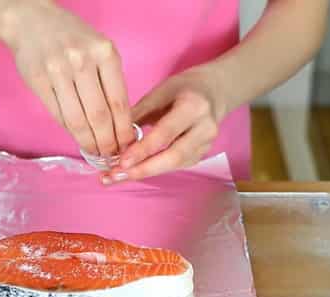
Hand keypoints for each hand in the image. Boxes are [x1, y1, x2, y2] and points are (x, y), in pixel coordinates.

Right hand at [0, 0, 133, 156]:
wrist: (32, 20)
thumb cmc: (73, 38)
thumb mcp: (100, 50)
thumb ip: (110, 81)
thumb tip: (120, 124)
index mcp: (105, 53)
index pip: (118, 102)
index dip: (123, 130)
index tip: (127, 146)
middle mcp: (82, 61)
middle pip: (99, 115)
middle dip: (107, 142)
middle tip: (111, 155)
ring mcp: (58, 71)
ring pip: (77, 119)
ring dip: (88, 141)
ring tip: (96, 152)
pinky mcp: (38, 81)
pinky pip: (58, 114)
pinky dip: (70, 131)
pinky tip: (78, 137)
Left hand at [101, 67, 225, 183]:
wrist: (215, 92)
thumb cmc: (184, 88)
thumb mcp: (160, 91)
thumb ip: (139, 113)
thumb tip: (114, 137)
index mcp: (194, 107)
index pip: (165, 133)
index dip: (143, 150)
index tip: (120, 162)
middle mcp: (205, 128)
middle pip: (173, 157)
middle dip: (143, 169)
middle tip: (116, 176)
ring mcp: (207, 144)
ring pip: (174, 165)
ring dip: (145, 172)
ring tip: (118, 176)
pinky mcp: (202, 154)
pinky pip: (176, 166)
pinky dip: (154, 169)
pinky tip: (135, 171)